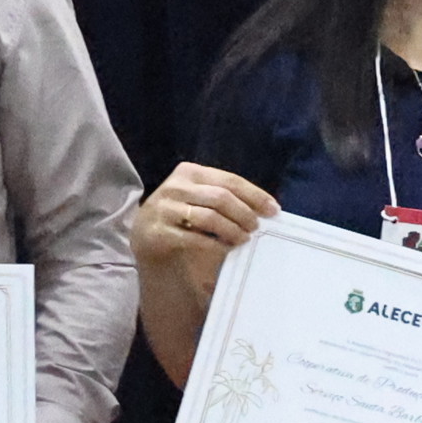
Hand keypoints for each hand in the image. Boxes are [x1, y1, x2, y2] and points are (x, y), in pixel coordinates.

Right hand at [130, 162, 277, 271]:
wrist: (147, 239)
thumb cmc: (183, 217)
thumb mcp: (201, 199)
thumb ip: (225, 198)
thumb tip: (266, 206)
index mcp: (189, 172)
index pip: (229, 180)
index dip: (255, 195)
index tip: (274, 210)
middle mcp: (175, 186)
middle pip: (221, 197)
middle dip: (244, 214)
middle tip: (256, 227)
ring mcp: (164, 209)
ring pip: (209, 217)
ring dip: (232, 230)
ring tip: (243, 239)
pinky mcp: (158, 232)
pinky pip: (195, 239)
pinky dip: (215, 246)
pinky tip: (226, 250)